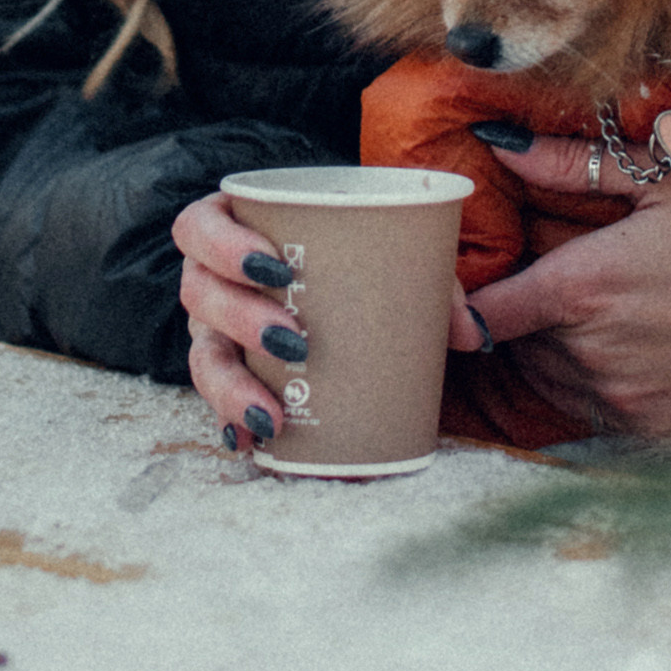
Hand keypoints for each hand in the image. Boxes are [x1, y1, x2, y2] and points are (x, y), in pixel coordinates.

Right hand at [171, 188, 490, 446]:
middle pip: (199, 293)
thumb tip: (471, 335)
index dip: (226, 245)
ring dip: (232, 386)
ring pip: (201, 355)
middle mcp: (210, 280)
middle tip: (296, 340)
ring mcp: (211, 331)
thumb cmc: (346, 252)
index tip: (278, 266)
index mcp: (231, 229)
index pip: (199, 227)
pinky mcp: (225, 374)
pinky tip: (250, 442)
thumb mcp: (379, 247)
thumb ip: (427, 277)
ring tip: (274, 414)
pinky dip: (231, 421)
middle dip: (242, 318)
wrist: (325, 270)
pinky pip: (212, 403)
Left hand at [469, 132, 670, 436]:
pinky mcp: (650, 424)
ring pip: (544, 377)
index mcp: (584, 287)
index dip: (458, 301)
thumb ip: (571, 164)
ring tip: (582, 308)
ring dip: (544, 348)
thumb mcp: (661, 177)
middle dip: (517, 311)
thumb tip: (499, 143)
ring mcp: (623, 395)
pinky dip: (582, 379)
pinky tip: (614, 342)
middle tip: (543, 274)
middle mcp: (594, 351)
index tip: (455, 285)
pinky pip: (586, 407)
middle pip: (513, 342)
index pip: (485, 312)